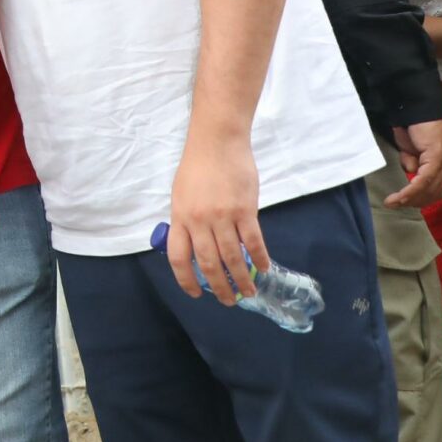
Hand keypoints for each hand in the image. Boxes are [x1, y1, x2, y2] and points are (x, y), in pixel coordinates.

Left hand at [166, 133, 267, 304]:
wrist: (217, 141)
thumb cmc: (198, 166)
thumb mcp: (181, 195)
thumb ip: (186, 221)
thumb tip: (195, 247)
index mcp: (179, 217)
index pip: (179, 258)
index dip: (186, 280)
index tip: (196, 293)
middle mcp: (199, 221)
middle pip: (208, 263)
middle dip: (220, 287)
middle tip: (229, 300)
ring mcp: (223, 216)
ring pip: (232, 257)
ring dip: (241, 279)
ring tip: (248, 291)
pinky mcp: (245, 210)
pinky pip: (253, 242)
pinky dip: (259, 258)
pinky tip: (263, 268)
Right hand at [384, 118, 441, 208]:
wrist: (415, 106)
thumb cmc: (412, 125)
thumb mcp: (411, 149)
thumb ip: (414, 163)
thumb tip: (412, 173)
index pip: (438, 189)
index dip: (421, 199)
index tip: (403, 204)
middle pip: (435, 192)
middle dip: (414, 201)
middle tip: (396, 204)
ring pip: (430, 188)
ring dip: (411, 198)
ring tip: (394, 201)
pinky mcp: (439, 156)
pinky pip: (425, 179)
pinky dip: (411, 190)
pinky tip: (401, 196)